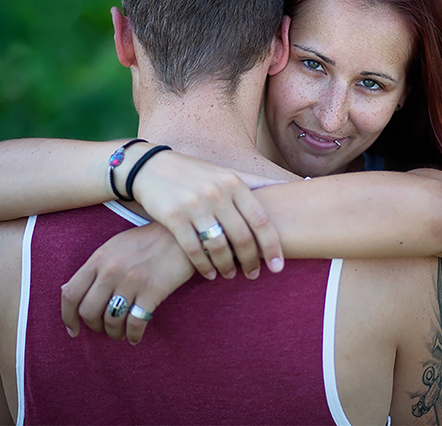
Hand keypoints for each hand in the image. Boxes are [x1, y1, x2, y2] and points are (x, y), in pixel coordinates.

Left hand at [61, 222, 193, 344]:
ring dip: (114, 332)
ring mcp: (131, 281)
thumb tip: (68, 290)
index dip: (68, 317)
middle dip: (94, 327)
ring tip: (120, 332)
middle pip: (89, 312)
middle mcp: (111, 271)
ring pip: (111, 321)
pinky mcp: (152, 291)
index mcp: (99, 258)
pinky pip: (135, 323)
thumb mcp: (115, 246)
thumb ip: (94, 267)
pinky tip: (135, 337)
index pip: (71, 294)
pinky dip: (132, 335)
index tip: (73, 330)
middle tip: (103, 328)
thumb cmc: (147, 241)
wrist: (182, 235)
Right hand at [129, 150, 284, 279]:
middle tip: (254, 275)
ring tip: (230, 274)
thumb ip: (254, 184)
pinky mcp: (173, 216)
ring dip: (227, 266)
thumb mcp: (225, 173)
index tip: (278, 266)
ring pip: (218, 246)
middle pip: (242, 237)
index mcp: (233, 182)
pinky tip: (209, 273)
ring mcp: (194, 205)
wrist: (150, 167)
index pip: (260, 219)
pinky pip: (193, 249)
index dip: (272, 245)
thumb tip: (292, 186)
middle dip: (250, 261)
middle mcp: (217, 192)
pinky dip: (204, 266)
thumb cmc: (194, 174)